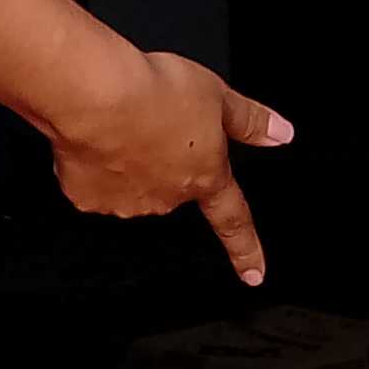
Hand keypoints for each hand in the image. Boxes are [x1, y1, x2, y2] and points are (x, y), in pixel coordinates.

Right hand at [44, 45, 293, 286]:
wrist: (97, 97)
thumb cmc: (154, 93)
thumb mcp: (217, 95)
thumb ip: (249, 119)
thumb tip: (281, 133)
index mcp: (206, 176)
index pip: (233, 219)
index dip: (245, 249)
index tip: (254, 275)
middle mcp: (168, 197)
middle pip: (171, 186)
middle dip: (163, 161)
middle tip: (152, 122)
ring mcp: (128, 201)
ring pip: (130, 184)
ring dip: (127, 160)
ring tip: (121, 124)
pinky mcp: (88, 197)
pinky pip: (93, 182)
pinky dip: (92, 162)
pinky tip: (94, 137)